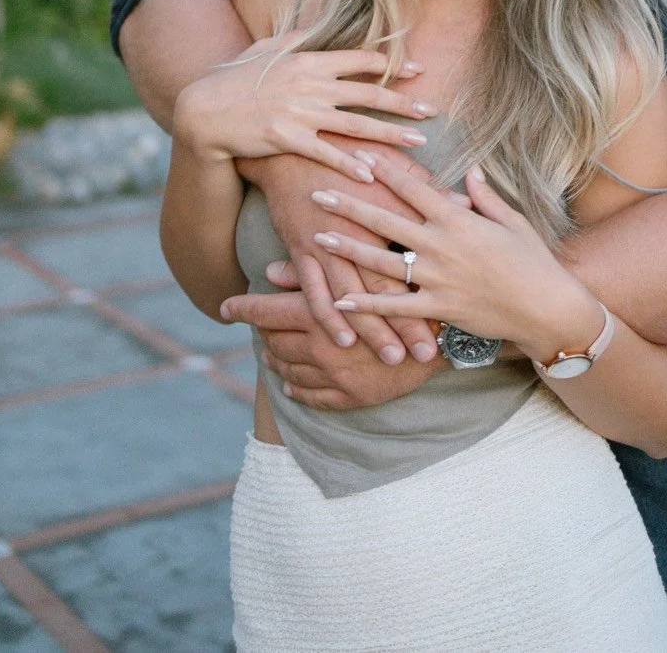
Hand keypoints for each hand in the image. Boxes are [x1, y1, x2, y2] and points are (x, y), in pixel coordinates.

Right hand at [171, 40, 436, 185]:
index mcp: (308, 61)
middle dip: (403, 103)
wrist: (203, 110)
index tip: (418, 71)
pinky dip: (349, 164)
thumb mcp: (263, 50)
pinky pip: (326, 153)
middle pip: (367, 94)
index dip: (392, 65)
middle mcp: (310, 84)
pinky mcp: (287, 138)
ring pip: (356, 124)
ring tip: (419, 143)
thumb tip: (314, 29)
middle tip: (432, 111)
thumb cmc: (232, 79)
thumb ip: (293, 39)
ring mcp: (299, 112)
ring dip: (390, 134)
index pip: (360, 61)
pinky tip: (370, 175)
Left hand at [220, 267, 443, 408]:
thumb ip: (313, 269)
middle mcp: (320, 347)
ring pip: (287, 369)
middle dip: (262, 332)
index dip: (242, 309)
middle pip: (273, 341)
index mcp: (320, 314)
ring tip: (272, 350)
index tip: (224, 306)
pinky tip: (291, 382)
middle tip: (257, 325)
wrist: (442, 340)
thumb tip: (272, 271)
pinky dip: (296, 388)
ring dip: (276, 359)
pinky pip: (310, 396)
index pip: (266, 311)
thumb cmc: (402, 294)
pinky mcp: (349, 397)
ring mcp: (333, 375)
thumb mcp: (358, 271)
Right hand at [241, 145, 465, 364]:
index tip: (460, 309)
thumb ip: (427, 186)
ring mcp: (327, 241)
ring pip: (355, 294)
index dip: (439, 278)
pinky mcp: (302, 250)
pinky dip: (328, 316)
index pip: (418, 249)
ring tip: (392, 359)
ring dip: (373, 329)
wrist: (292, 149)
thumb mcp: (391, 161)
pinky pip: (314, 291)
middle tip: (428, 354)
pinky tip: (343, 341)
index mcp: (386, 206)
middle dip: (408, 319)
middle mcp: (358, 227)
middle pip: (388, 280)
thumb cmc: (348, 152)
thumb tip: (465, 203)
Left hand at [312, 156, 602, 360]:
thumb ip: (485, 195)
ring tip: (318, 237)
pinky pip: (396, 306)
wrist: (545, 306)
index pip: (414, 189)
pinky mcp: (438, 309)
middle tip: (319, 193)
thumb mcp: (512, 220)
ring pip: (383, 261)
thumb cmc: (533, 260)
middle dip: (350, 205)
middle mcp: (442, 246)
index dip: (385, 172)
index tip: (360, 156)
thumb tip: (470, 169)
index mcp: (458, 220)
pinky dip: (367, 304)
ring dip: (349, 249)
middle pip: (387, 221)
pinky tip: (341, 300)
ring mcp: (437, 279)